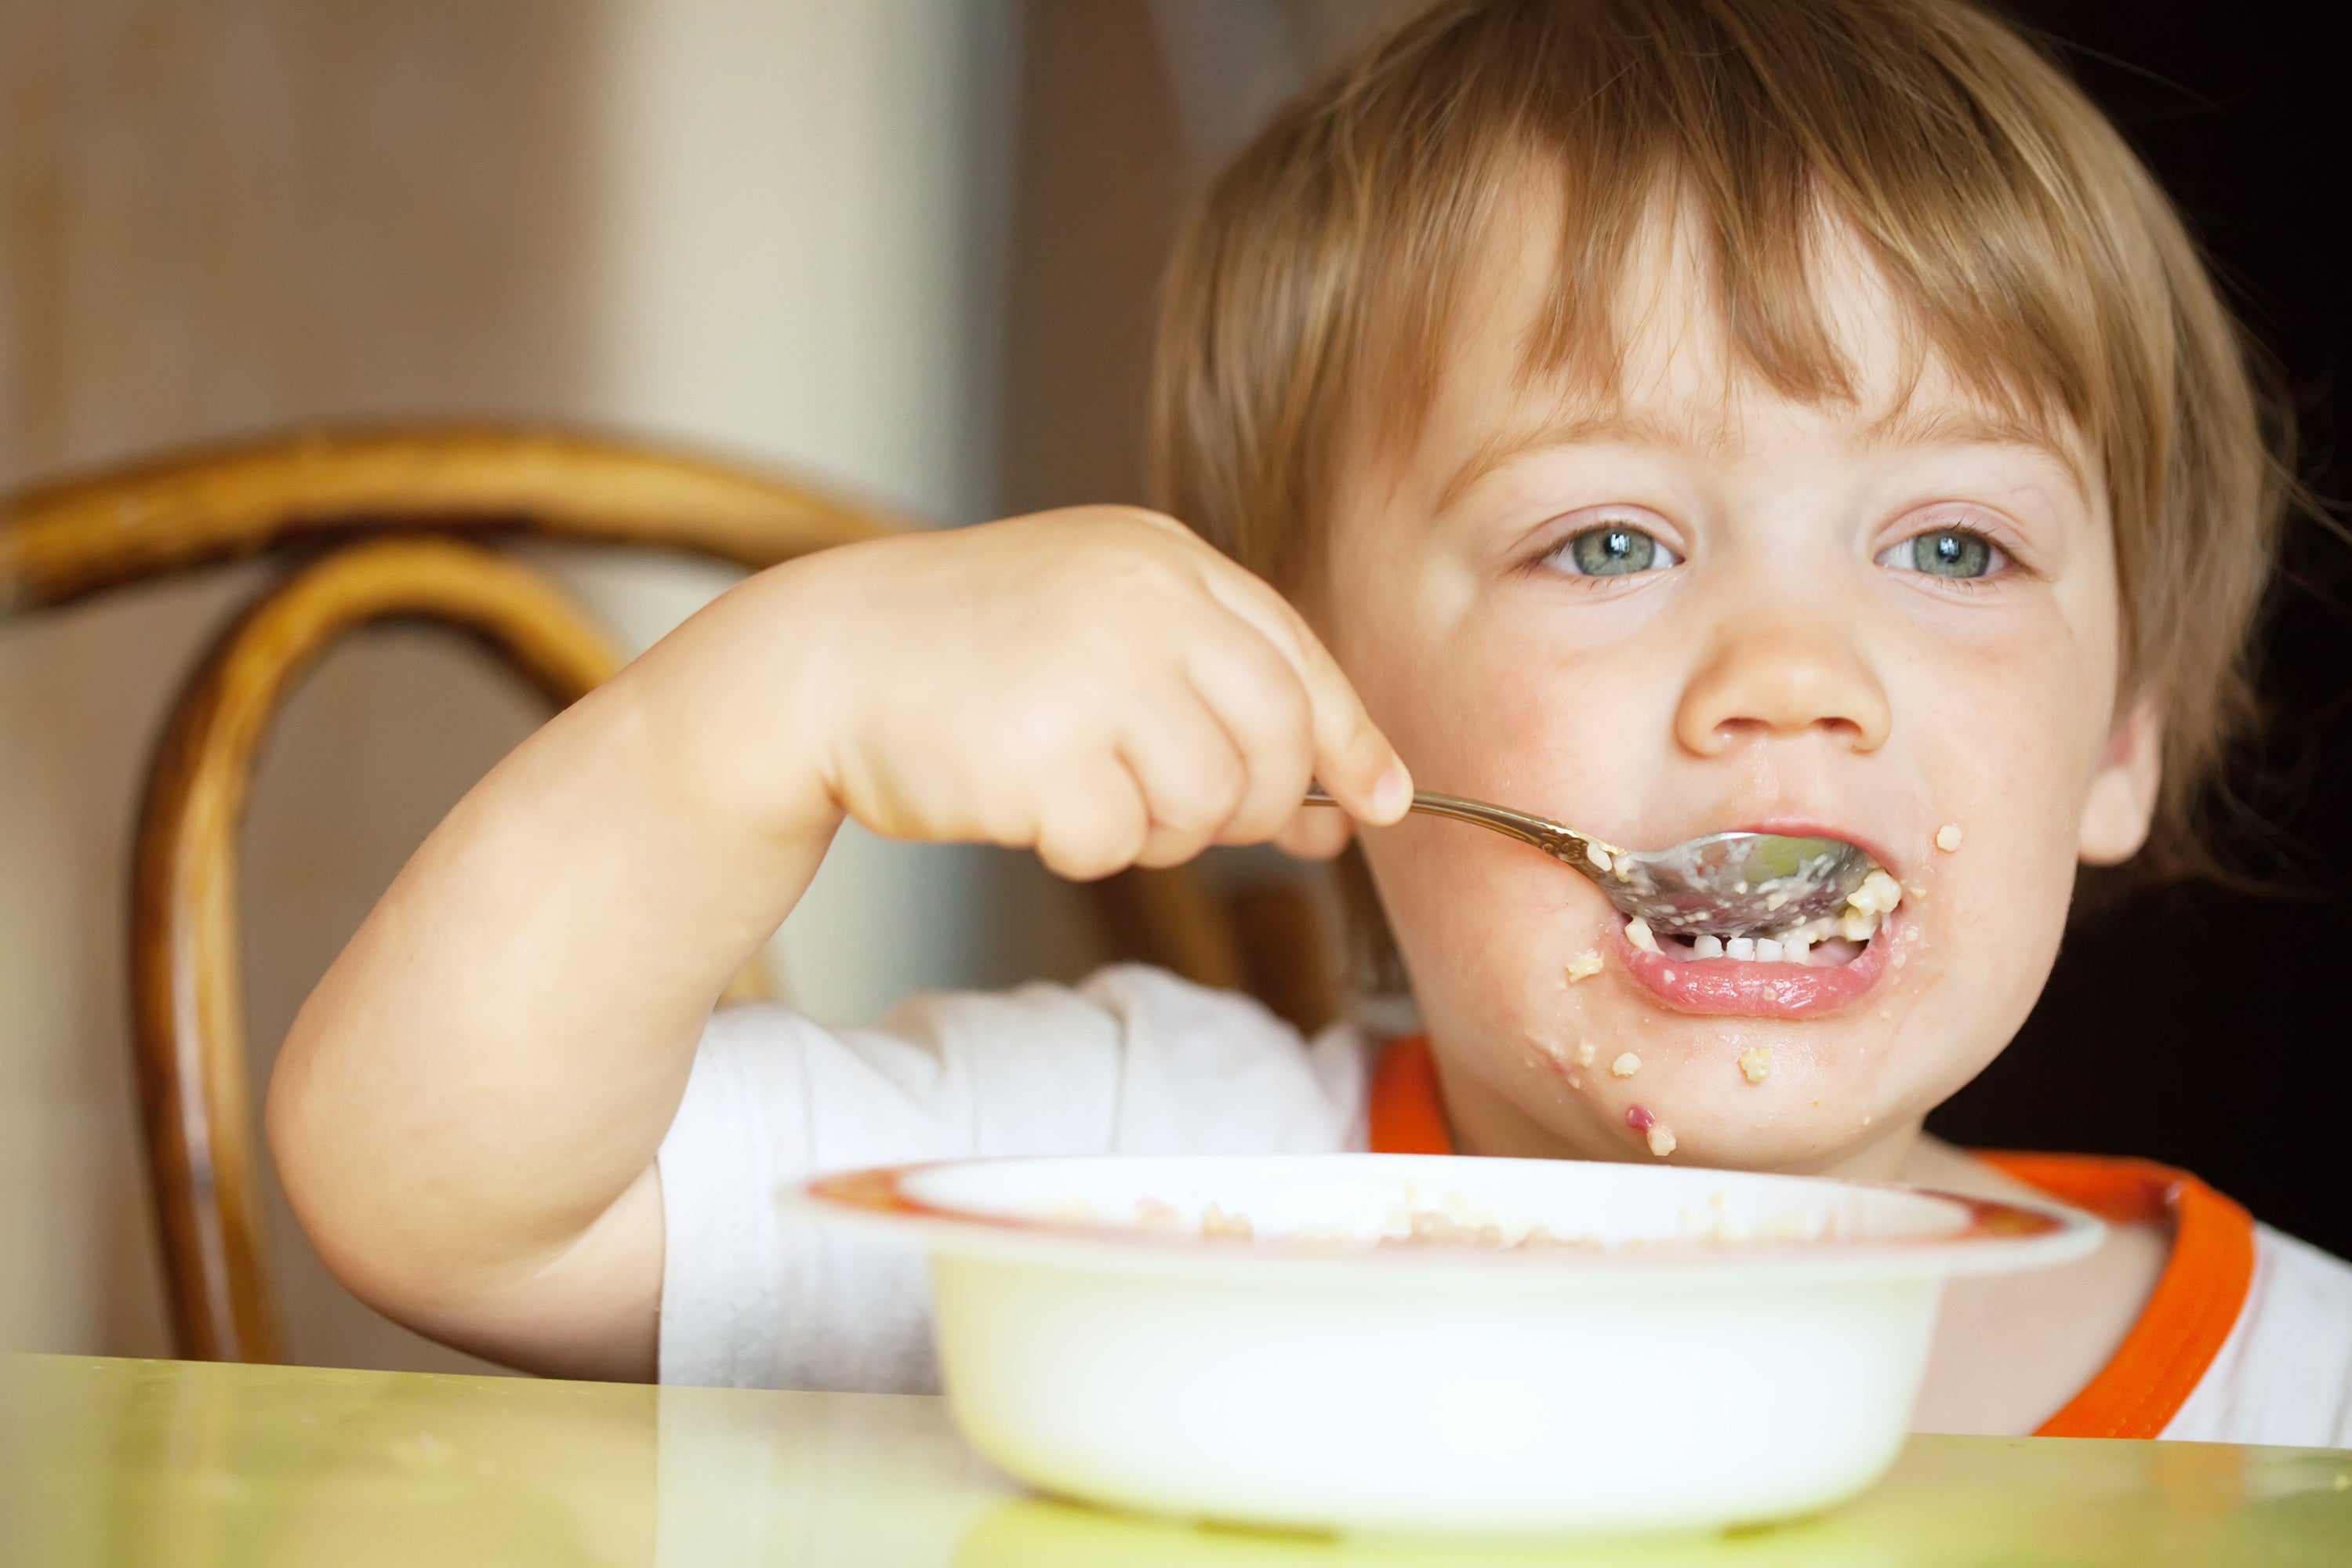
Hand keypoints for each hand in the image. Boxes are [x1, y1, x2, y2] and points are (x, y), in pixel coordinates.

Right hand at [756, 506, 1411, 876]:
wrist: (824, 660)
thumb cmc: (973, 653)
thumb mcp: (1105, 624)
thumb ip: (1223, 688)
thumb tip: (1359, 798)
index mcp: (1164, 560)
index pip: (1300, 660)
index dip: (1350, 742)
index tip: (1380, 802)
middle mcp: (1142, 603)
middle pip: (1276, 744)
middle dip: (1254, 806)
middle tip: (1183, 812)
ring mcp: (1092, 675)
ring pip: (1205, 806)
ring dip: (1156, 828)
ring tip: (1083, 789)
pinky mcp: (1040, 755)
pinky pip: (1116, 845)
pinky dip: (1081, 846)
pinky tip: (1027, 800)